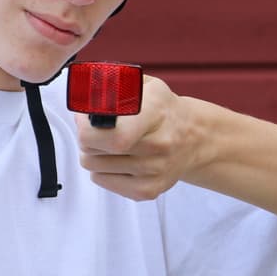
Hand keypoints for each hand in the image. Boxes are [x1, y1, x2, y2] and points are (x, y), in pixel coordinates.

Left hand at [75, 75, 198, 200]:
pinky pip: (102, 180)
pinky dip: (102, 169)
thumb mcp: (142, 85)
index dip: (87, 128)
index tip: (85, 118)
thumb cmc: (160, 108)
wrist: (194, 137)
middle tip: (95, 128)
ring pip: (93, 167)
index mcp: (156, 112)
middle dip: (86, 138)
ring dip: (94, 153)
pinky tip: (118, 157)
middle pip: (94, 152)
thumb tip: (83, 97)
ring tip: (110, 142)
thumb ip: (110, 85)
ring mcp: (155, 171)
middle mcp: (159, 144)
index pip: (114, 135)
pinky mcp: (149, 191)